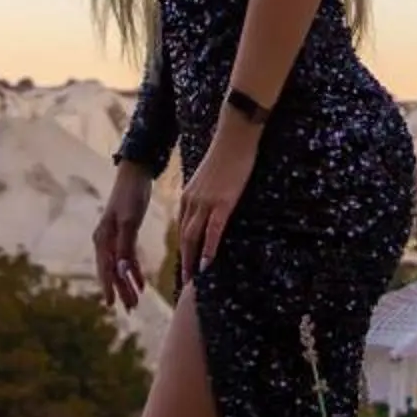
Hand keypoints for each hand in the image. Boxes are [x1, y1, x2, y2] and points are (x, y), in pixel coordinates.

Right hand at [94, 166, 152, 311]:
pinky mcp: (125, 234)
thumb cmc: (130, 195)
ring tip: (135, 301)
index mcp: (102, 238)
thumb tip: (121, 270)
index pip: (105, 268)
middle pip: (112, 270)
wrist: (136, 174)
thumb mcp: (129, 221)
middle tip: (130, 308)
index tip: (112, 304)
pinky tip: (141, 282)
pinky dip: (134, 270)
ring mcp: (114, 237)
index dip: (109, 286)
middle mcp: (105, 240)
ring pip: (120, 266)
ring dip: (127, 283)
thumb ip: (125, 246)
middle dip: (121, 289)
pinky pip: (128, 257)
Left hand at [177, 117, 260, 283]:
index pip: (182, 228)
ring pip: (194, 237)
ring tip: (193, 279)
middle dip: (183, 262)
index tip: (185, 265)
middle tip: (186, 281)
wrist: (235, 135)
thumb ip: (206, 195)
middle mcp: (192, 201)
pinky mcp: (223, 202)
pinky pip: (213, 230)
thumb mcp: (210, 179)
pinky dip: (209, 248)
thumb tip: (209, 210)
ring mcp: (207, 202)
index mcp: (189, 196)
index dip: (183, 250)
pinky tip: (208, 263)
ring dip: (192, 261)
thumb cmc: (227, 155)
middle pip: (184, 238)